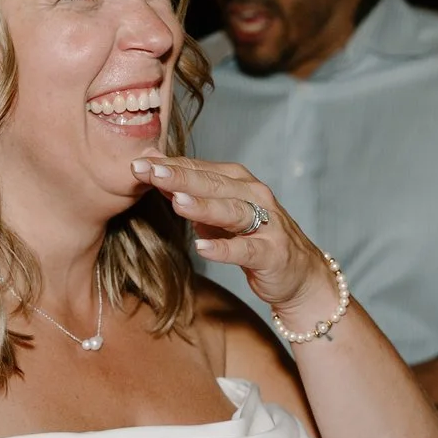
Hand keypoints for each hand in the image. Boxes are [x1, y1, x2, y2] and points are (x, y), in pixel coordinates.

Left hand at [132, 156, 336, 323]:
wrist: (299, 275)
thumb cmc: (256, 240)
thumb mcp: (222, 216)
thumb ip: (194, 197)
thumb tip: (156, 176)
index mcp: (240, 182)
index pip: (200, 169)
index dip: (170, 165)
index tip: (138, 161)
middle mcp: (255, 197)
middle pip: (213, 184)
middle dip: (180, 177)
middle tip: (149, 171)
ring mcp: (267, 225)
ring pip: (231, 211)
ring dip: (203, 206)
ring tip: (176, 201)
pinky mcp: (272, 254)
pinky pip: (245, 250)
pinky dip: (224, 249)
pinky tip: (202, 248)